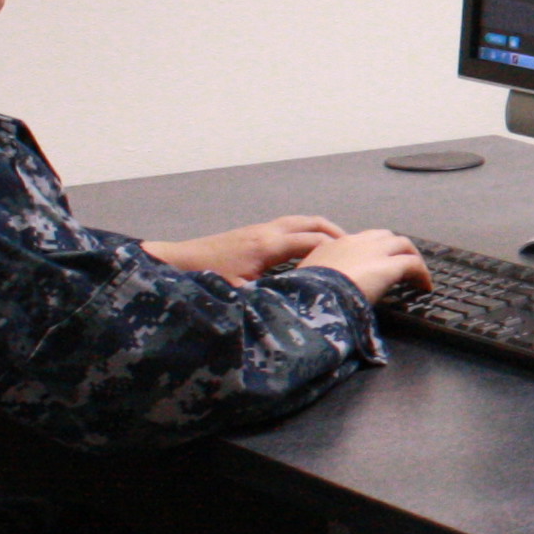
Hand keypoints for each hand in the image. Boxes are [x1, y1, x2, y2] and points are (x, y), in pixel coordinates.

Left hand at [148, 216, 347, 281]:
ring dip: (322, 230)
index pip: (315, 241)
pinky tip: (308, 250)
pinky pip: (289, 226)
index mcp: (269, 245)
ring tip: (339, 247)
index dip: (338, 251)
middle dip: (337, 233)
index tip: (356, 264)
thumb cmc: (207, 278)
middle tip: (356, 249)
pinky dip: (306, 232)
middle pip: (312, 223)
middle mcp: (268, 231)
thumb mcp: (238, 294)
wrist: (177, 261)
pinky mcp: (254, 232)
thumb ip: (269, 298)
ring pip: (300, 221)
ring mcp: (260, 229)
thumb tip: (294, 312)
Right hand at [298, 228, 430, 304]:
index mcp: (330, 246)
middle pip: (383, 236)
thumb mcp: (303, 282)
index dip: (369, 251)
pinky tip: (424, 286)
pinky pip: (413, 264)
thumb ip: (313, 281)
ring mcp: (374, 251)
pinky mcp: (389, 265)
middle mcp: (355, 242)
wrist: (312, 296)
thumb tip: (313, 293)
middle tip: (400, 264)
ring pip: (401, 244)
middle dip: (394, 248)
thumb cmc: (303, 294)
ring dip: (410, 257)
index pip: (356, 241)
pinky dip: (422, 273)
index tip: (372, 265)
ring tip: (416, 274)